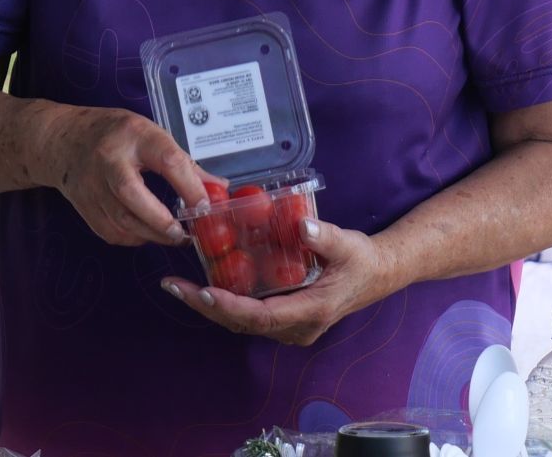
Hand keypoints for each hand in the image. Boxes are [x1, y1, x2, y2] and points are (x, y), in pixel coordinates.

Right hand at [42, 104, 215, 246]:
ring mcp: (92, 184)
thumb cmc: (114, 133)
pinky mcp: (84, 206)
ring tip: (173, 236)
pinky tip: (146, 232)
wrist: (62, 140)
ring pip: (122, 220)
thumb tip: (219, 188)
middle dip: (162, 221)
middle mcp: (109, 159)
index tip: (206, 207)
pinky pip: (111, 231)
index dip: (190, 186)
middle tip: (184, 233)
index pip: (166, 160)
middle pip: (132, 194)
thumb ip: (182, 162)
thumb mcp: (149, 133)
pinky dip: (133, 237)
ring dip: (152, 234)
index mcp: (133, 135)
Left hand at [160, 216, 396, 344]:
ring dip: (209, 306)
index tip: (203, 292)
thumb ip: (325, 236)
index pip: (262, 316)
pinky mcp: (284, 318)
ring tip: (176, 286)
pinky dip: (223, 302)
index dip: (230, 307)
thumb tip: (302, 225)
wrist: (378, 274)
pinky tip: (201, 282)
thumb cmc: (361, 258)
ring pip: (242, 322)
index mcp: (311, 311)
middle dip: (205, 306)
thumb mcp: (347, 243)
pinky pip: (248, 314)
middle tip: (173, 286)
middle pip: (243, 323)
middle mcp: (296, 326)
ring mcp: (289, 326)